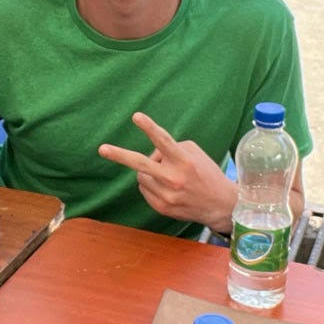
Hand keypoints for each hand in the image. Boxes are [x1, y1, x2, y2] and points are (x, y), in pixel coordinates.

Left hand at [98, 112, 235, 233]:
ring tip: (167, 175)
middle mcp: (174, 179)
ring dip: (148, 172)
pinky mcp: (161, 207)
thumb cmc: (206, 173)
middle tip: (102, 149)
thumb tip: (151, 154)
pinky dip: (150, 184)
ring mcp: (166, 195)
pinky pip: (144, 189)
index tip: (136, 116)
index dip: (150, 128)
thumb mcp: (194, 154)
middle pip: (140, 164)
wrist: (221, 206)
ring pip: (141, 176)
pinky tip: (166, 187)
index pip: (164, 141)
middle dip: (119, 155)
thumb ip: (172, 148)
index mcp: (184, 161)